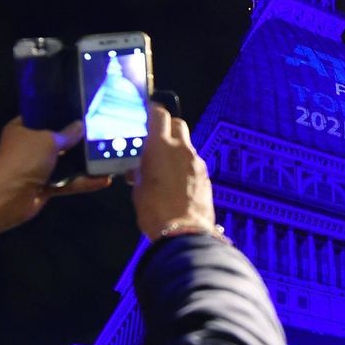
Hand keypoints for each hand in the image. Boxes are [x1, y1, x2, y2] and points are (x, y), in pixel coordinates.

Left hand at [0, 118, 110, 248]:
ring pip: (65, 162)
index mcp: (22, 129)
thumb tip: (81, 126)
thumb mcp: (48, 140)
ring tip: (107, 156)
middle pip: (57, 140)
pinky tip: (103, 180)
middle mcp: (29, 146)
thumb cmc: (24, 159)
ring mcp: (38, 168)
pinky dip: (84, 181)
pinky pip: (68, 181)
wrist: (9, 197)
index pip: (42, 116)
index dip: (60, 112)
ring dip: (84, 162)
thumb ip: (67, 134)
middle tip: (100, 132)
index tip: (81, 109)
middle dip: (77, 139)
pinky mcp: (46, 186)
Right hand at [132, 104, 214, 240]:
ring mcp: (196, 162)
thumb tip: (140, 169)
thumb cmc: (156, 210)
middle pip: (178, 124)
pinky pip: (193, 163)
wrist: (183, 232)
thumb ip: (140, 171)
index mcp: (160, 146)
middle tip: (157, 140)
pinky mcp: (206, 176)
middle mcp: (181, 149)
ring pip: (186, 145)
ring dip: (176, 150)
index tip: (148, 115)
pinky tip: (177, 183)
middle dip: (168, 128)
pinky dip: (185, 167)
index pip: (159, 114)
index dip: (153, 112)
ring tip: (165, 167)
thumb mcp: (138, 188)